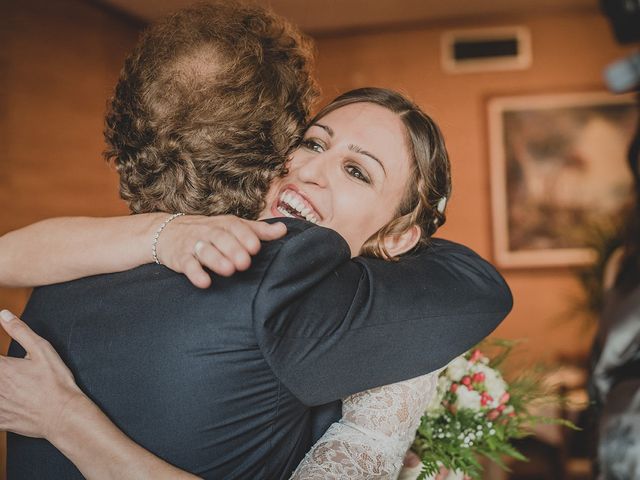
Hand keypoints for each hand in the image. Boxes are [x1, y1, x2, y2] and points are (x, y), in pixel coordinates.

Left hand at [0, 310, 83, 438]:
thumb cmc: (56, 382)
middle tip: (12, 373)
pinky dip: (0, 405)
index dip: (0, 359)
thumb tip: (3, 315)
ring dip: (1, 388)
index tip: (5, 361)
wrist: (63, 415)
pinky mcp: (0, 421)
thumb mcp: (42, 350)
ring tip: (12, 384)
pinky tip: (7, 401)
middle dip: (2, 372)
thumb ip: (20, 331)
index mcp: (2, 367)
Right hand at [155, 215, 286, 287]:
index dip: (245, 236)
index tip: (256, 247)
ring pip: (205, 250)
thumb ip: (258, 231)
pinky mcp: (180, 258)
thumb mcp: (233, 228)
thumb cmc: (210, 232)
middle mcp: (209, 232)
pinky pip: (187, 264)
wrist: (168, 232)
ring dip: (216, 260)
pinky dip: (195, 273)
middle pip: (221, 238)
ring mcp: (194, 244)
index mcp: (224, 224)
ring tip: (229, 270)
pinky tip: (204, 282)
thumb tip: (284, 229)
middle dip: (233, 249)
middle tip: (245, 263)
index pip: (236, 227)